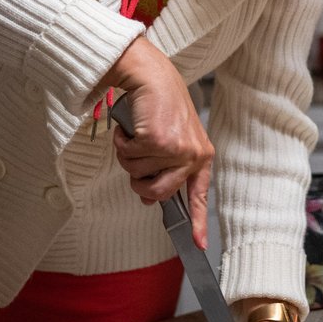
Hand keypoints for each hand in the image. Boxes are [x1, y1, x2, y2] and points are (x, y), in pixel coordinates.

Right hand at [102, 37, 213, 247]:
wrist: (152, 76)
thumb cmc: (160, 107)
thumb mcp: (171, 139)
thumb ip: (163, 169)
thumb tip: (147, 199)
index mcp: (200, 156)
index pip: (199, 196)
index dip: (198, 222)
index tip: (199, 245)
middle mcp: (192, 155)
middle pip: (157, 194)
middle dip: (138, 182)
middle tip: (136, 159)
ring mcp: (176, 149)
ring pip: (137, 174)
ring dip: (128, 156)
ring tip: (138, 134)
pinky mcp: (157, 140)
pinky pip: (128, 157)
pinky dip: (122, 142)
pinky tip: (132, 126)